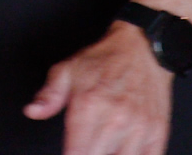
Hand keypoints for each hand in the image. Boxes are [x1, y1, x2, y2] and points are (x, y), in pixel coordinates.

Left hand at [24, 22, 173, 154]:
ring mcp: (139, 128)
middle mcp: (115, 120)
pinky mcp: (158, 132)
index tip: (70, 153)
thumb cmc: (106, 60)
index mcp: (89, 106)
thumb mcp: (68, 70)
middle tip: (85, 147)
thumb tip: (33, 111)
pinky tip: (123, 150)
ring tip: (102, 148)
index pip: (75, 154)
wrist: (143, 47)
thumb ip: (49, 95)